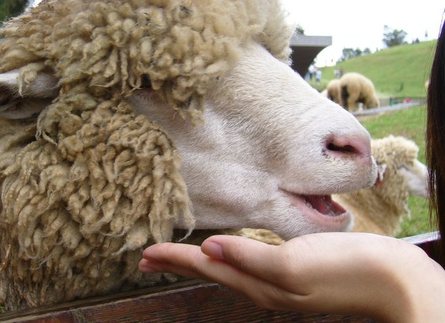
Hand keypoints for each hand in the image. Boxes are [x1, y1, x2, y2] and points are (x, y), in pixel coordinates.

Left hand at [139, 233, 444, 321]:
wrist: (391, 279)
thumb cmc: (344, 269)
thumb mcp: (294, 265)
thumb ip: (250, 258)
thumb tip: (209, 250)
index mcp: (259, 283)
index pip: (205, 268)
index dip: (173, 259)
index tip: (144, 254)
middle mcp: (262, 285)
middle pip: (209, 272)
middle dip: (176, 264)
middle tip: (146, 258)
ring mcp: (277, 281)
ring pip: (226, 270)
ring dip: (196, 262)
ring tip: (175, 255)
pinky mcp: (292, 271)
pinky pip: (247, 264)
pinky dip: (227, 257)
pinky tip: (226, 252)